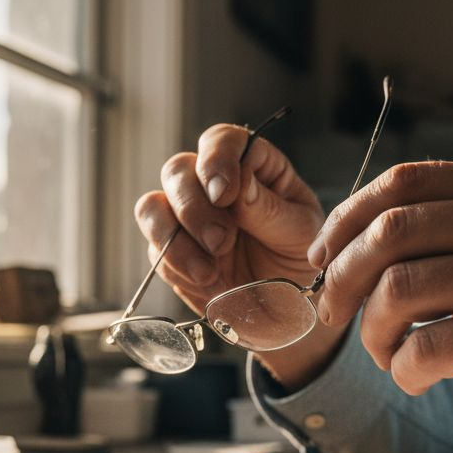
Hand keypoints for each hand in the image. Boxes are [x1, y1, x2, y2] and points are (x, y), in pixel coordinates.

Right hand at [135, 125, 346, 386]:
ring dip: (175, 239)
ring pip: (152, 206)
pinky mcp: (170, 251)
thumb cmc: (298, 261)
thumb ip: (270, 209)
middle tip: (221, 241)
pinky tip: (209, 284)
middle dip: (194, 207)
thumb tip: (241, 183)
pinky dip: (177, 268)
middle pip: (178, 170)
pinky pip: (155, 252)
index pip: (223, 141)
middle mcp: (211, 185)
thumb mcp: (300, 234)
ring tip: (210, 271)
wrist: (284, 311)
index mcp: (251, 166)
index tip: (224, 193)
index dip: (216, 160)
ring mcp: (186, 217)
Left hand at [309, 161, 452, 452]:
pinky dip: (404, 370)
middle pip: (390, 232)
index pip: (404, 181)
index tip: (321, 258)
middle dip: (342, 278)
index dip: (346, 219)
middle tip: (333, 314)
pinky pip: (427, 348)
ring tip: (386, 353)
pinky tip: (417, 378)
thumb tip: (347, 240)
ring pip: (398, 290)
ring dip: (372, 332)